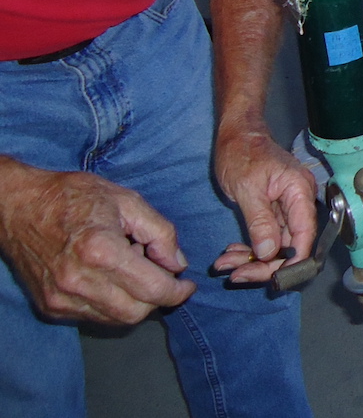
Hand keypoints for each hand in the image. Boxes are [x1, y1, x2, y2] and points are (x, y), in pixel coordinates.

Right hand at [0, 162, 194, 324]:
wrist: (20, 206)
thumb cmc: (74, 197)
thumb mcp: (127, 200)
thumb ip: (160, 232)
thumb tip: (177, 264)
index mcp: (101, 251)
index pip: (152, 290)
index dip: (177, 292)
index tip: (187, 285)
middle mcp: (79, 281)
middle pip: (135, 313)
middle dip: (157, 299)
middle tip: (160, 275)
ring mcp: (61, 298)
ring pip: (115, 319)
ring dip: (134, 302)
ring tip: (131, 270)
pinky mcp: (50, 306)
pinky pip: (93, 317)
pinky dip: (111, 304)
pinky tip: (109, 278)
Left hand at [211, 125, 316, 283]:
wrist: (237, 134)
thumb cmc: (242, 152)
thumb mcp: (247, 188)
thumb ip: (260, 221)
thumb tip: (268, 253)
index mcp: (299, 192)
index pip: (304, 236)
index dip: (292, 262)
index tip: (269, 279)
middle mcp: (299, 202)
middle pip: (292, 246)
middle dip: (265, 264)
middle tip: (236, 275)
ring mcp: (287, 208)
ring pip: (278, 245)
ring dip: (253, 260)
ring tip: (225, 265)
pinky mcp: (275, 212)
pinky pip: (268, 237)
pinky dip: (250, 249)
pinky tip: (232, 254)